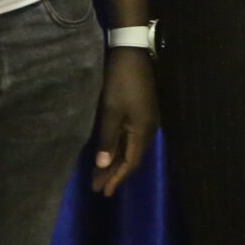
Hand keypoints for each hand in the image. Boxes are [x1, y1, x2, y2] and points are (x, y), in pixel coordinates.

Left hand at [91, 49, 158, 195]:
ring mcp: (145, 120)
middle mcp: (148, 129)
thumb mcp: (111, 110)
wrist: (132, 52)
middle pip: (131, 158)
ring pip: (130, 148)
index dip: (117, 179)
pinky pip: (129, 138)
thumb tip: (104, 166)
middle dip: (114, 174)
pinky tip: (109, 152)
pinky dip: (118, 148)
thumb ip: (108, 139)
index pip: (130, 163)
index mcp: (143, 131)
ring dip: (115, 162)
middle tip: (97, 188)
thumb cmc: (121, 82)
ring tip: (100, 175)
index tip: (103, 193)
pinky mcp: (140, 112)